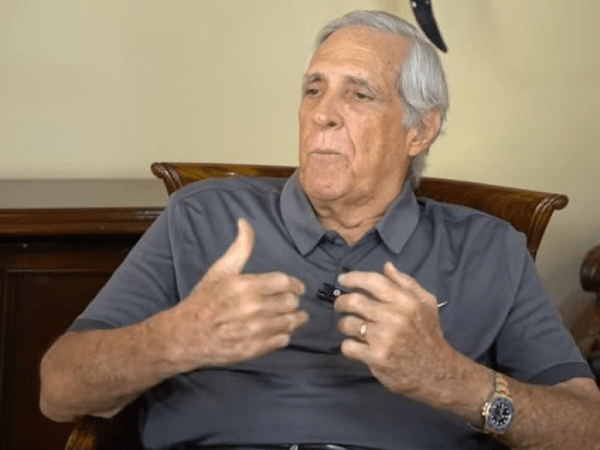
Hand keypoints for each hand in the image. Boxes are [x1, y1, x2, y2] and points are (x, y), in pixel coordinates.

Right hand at [163, 218, 307, 370]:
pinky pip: (283, 340)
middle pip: (291, 302)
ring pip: (291, 322)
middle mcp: (252, 308)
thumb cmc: (204, 300)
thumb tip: (245, 222)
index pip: (285, 282)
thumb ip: (240, 247)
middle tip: (289, 301)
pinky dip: (283, 335)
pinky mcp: (254, 349)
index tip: (295, 287)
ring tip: (290, 316)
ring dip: (294, 318)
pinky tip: (276, 330)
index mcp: (246, 286)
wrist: (186, 335)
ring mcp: (254, 330)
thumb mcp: (221, 269)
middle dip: (293, 301)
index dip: (294, 284)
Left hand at [334, 262, 457, 401]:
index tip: (342, 279)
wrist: (437, 371)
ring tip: (352, 328)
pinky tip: (358, 346)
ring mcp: (384, 338)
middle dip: (341, 302)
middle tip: (340, 305)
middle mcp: (394, 317)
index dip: (353, 278)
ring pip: (347, 324)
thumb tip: (387, 266)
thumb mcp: (425, 303)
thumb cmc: (428, 334)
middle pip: (354, 301)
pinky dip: (349, 346)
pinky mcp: (376, 358)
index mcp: (406, 301)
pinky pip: (348, 346)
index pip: (373, 281)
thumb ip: (406, 283)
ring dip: (344, 325)